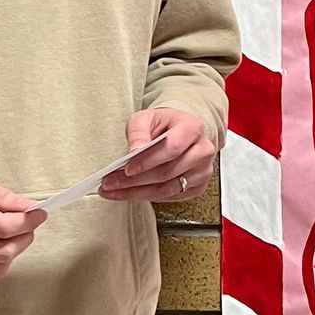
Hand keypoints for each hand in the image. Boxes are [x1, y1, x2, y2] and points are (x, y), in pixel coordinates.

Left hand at [98, 108, 216, 206]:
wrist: (180, 132)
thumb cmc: (165, 125)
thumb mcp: (146, 118)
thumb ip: (138, 131)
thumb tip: (135, 150)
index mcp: (192, 128)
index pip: (171, 148)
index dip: (148, 161)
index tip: (127, 168)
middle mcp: (202, 151)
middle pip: (167, 172)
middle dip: (135, 181)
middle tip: (112, 182)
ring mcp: (202, 171)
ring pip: (167, 189)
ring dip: (137, 193)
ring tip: (115, 190)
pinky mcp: (198, 187)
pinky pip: (170, 197)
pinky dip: (147, 197)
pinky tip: (131, 193)